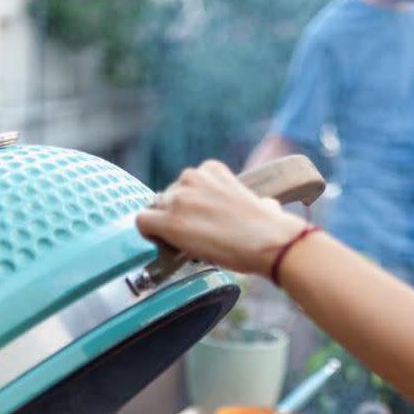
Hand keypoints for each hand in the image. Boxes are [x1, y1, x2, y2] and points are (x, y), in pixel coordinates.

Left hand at [136, 160, 305, 276]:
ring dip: (166, 225)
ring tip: (186, 244)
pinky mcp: (170, 221)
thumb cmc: (269, 227)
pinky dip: (149, 234)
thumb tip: (261, 206)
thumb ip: (242, 199)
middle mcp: (192, 177)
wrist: (270, 241)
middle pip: (168, 197)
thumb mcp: (256, 199)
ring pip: (156, 209)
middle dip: (178, 216)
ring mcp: (179, 198)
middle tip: (195, 237)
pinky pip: (143, 222)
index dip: (189, 207)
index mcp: (211, 169)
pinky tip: (165, 245)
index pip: (186, 185)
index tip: (200, 222)